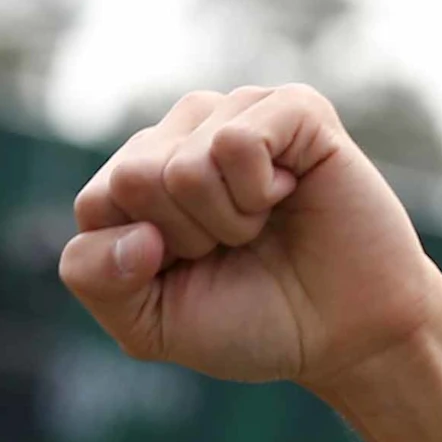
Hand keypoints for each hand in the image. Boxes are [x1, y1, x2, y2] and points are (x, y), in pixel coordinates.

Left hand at [59, 86, 441, 441]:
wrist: (345, 333)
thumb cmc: (249, 319)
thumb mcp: (149, 323)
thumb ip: (96, 279)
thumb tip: (134, 230)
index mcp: (136, 180)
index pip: (95, 203)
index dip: (140, 261)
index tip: (188, 272)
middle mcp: (181, 134)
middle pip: (135, 178)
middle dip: (186, 238)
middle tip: (232, 247)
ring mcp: (236, 113)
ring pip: (185, 164)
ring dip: (227, 220)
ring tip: (261, 223)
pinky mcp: (291, 108)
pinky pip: (238, 141)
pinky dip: (259, 191)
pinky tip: (287, 194)